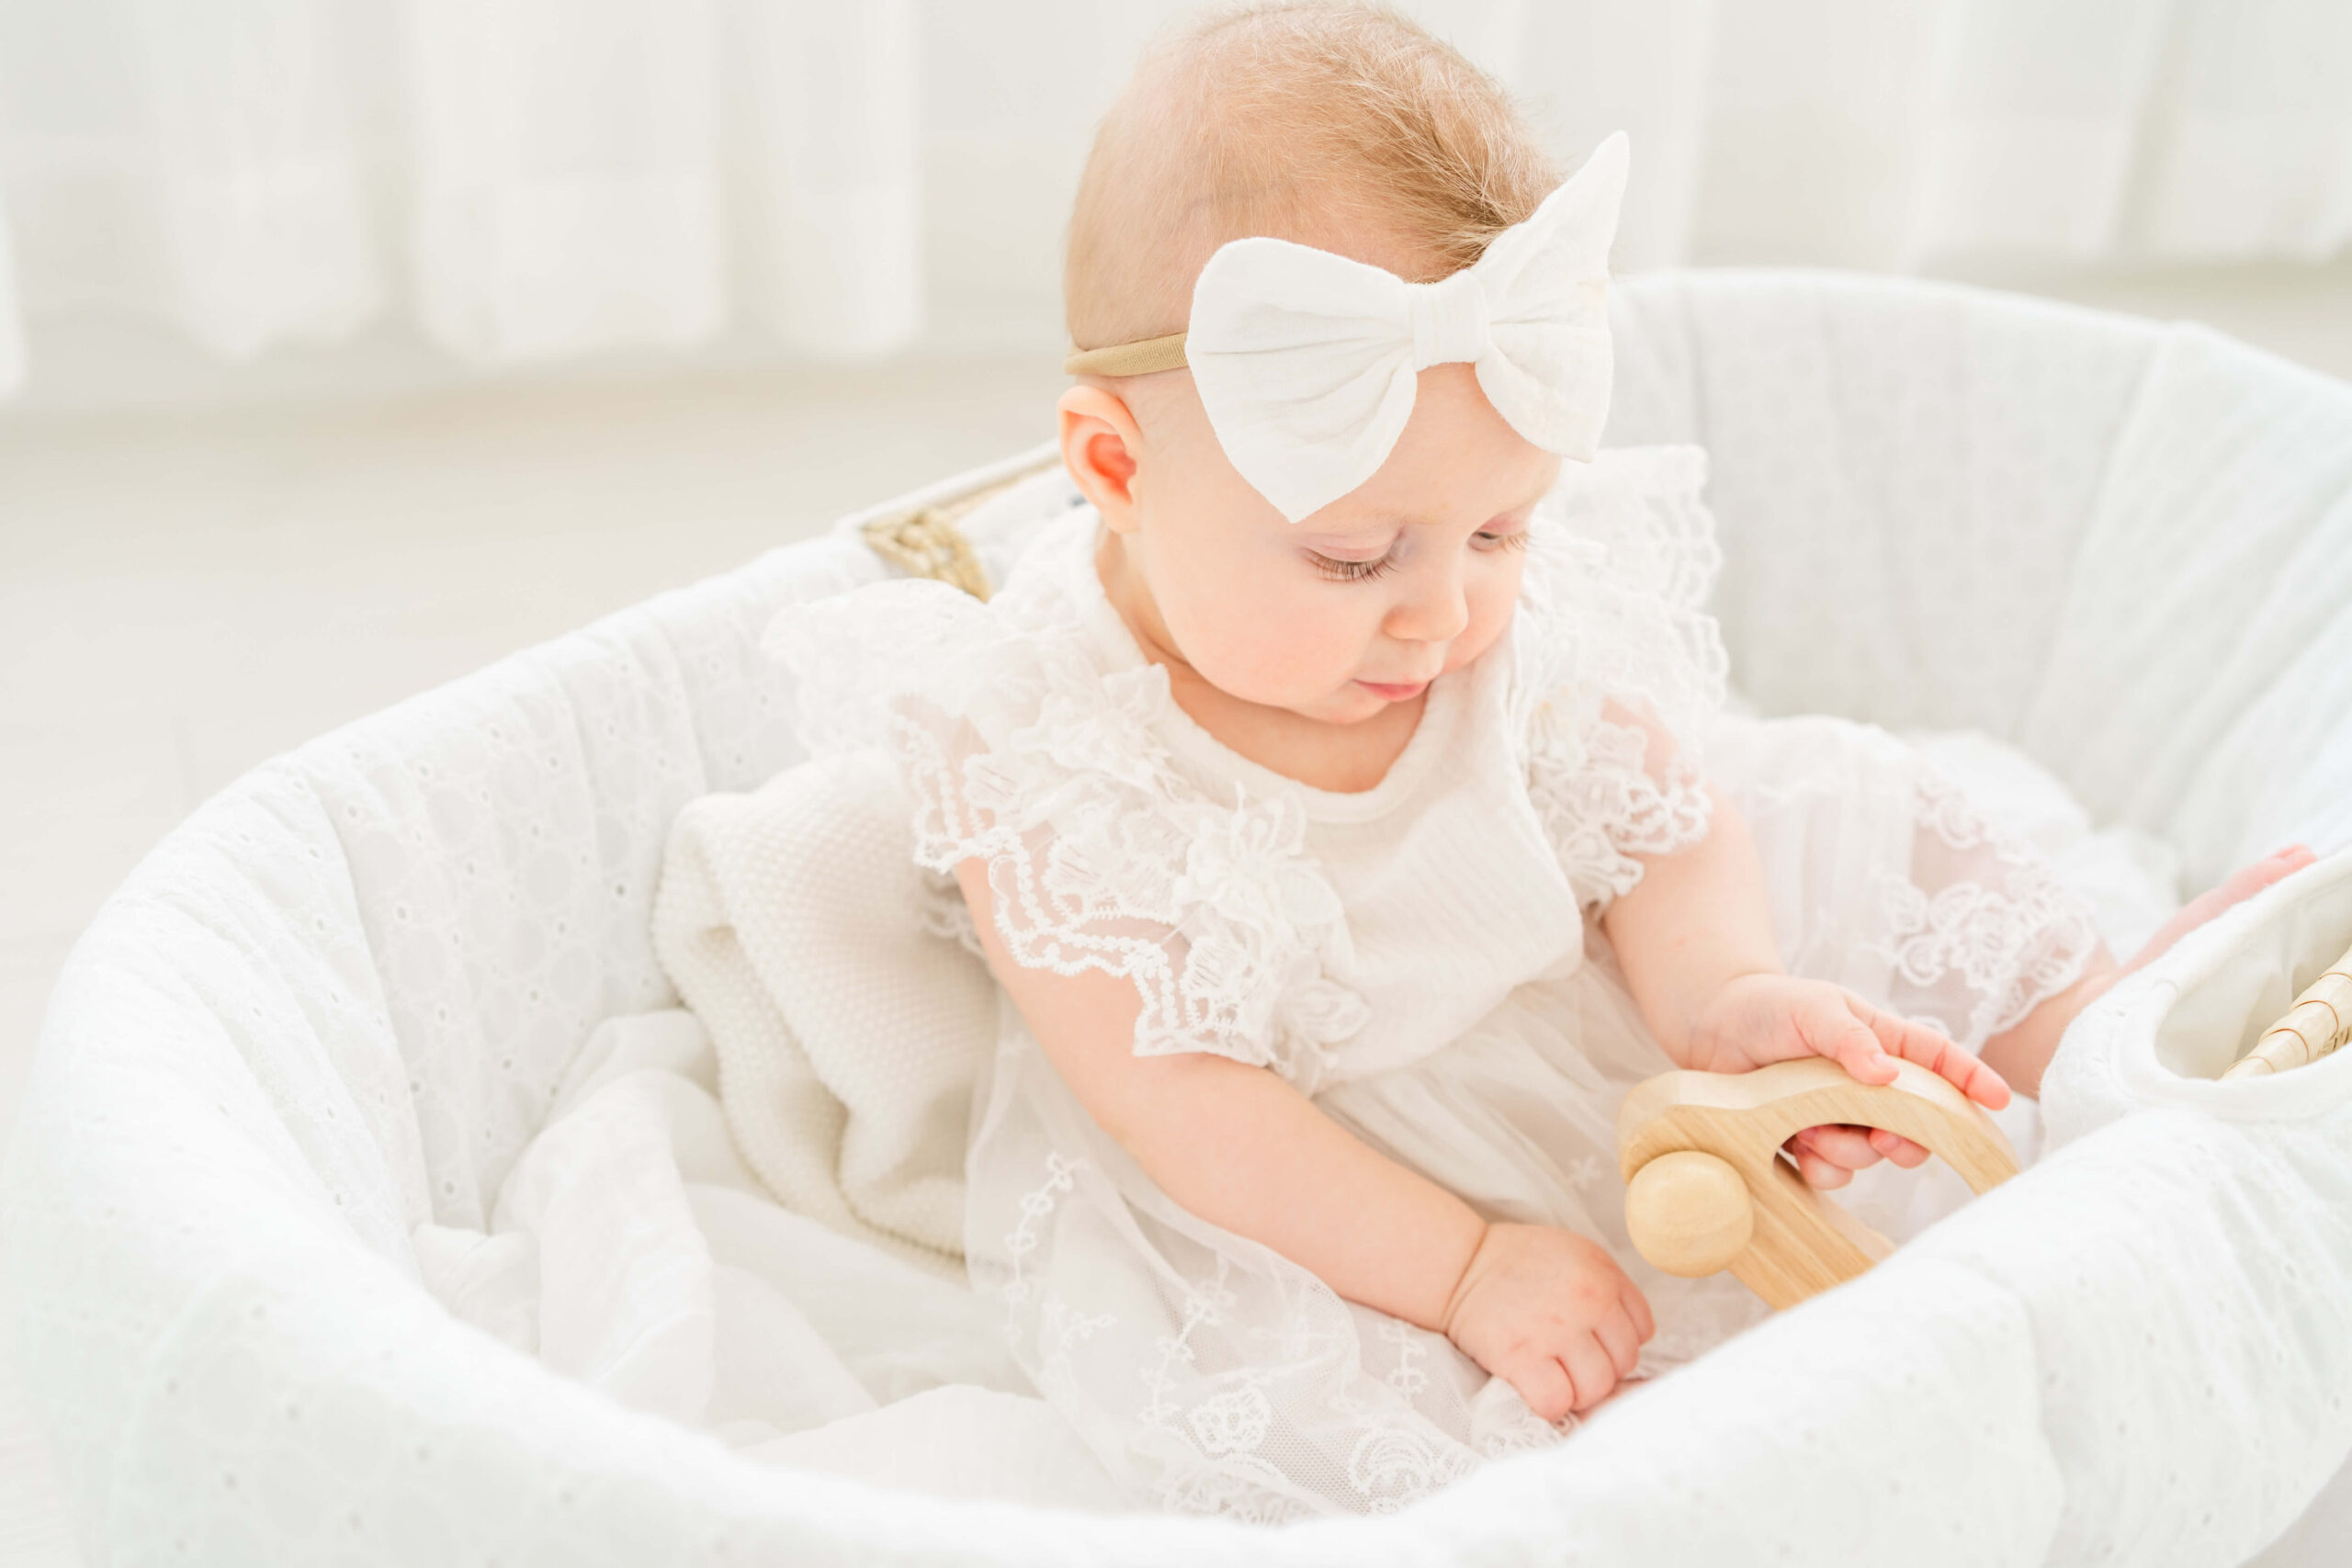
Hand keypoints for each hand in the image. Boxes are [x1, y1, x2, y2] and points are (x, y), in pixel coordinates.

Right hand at [1441, 1222, 1654, 1421]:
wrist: (1459, 1265)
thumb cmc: (1517, 1262)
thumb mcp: (1575, 1253)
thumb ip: (1610, 1286)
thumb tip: (1635, 1336)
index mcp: (1602, 1273)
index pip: (1642, 1331)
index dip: (1616, 1340)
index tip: (1591, 1338)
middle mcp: (1586, 1300)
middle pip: (1623, 1364)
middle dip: (1598, 1367)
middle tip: (1568, 1358)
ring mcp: (1554, 1330)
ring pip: (1596, 1388)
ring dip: (1576, 1389)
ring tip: (1553, 1373)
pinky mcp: (1520, 1356)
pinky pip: (1558, 1402)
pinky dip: (1549, 1402)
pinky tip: (1535, 1385)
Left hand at [1682, 972, 2010, 1189]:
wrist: (1709, 1028)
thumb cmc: (1768, 1006)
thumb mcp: (1812, 1008)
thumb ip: (1848, 1037)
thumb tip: (1885, 1074)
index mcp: (1883, 1044)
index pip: (1940, 1061)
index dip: (1972, 1081)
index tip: (1999, 1101)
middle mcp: (1869, 1085)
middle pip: (1916, 1126)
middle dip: (1906, 1139)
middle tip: (1881, 1136)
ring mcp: (1840, 1116)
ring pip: (1871, 1155)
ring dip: (1847, 1150)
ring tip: (1808, 1128)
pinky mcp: (1808, 1142)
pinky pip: (1833, 1175)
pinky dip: (1819, 1167)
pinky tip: (1795, 1147)